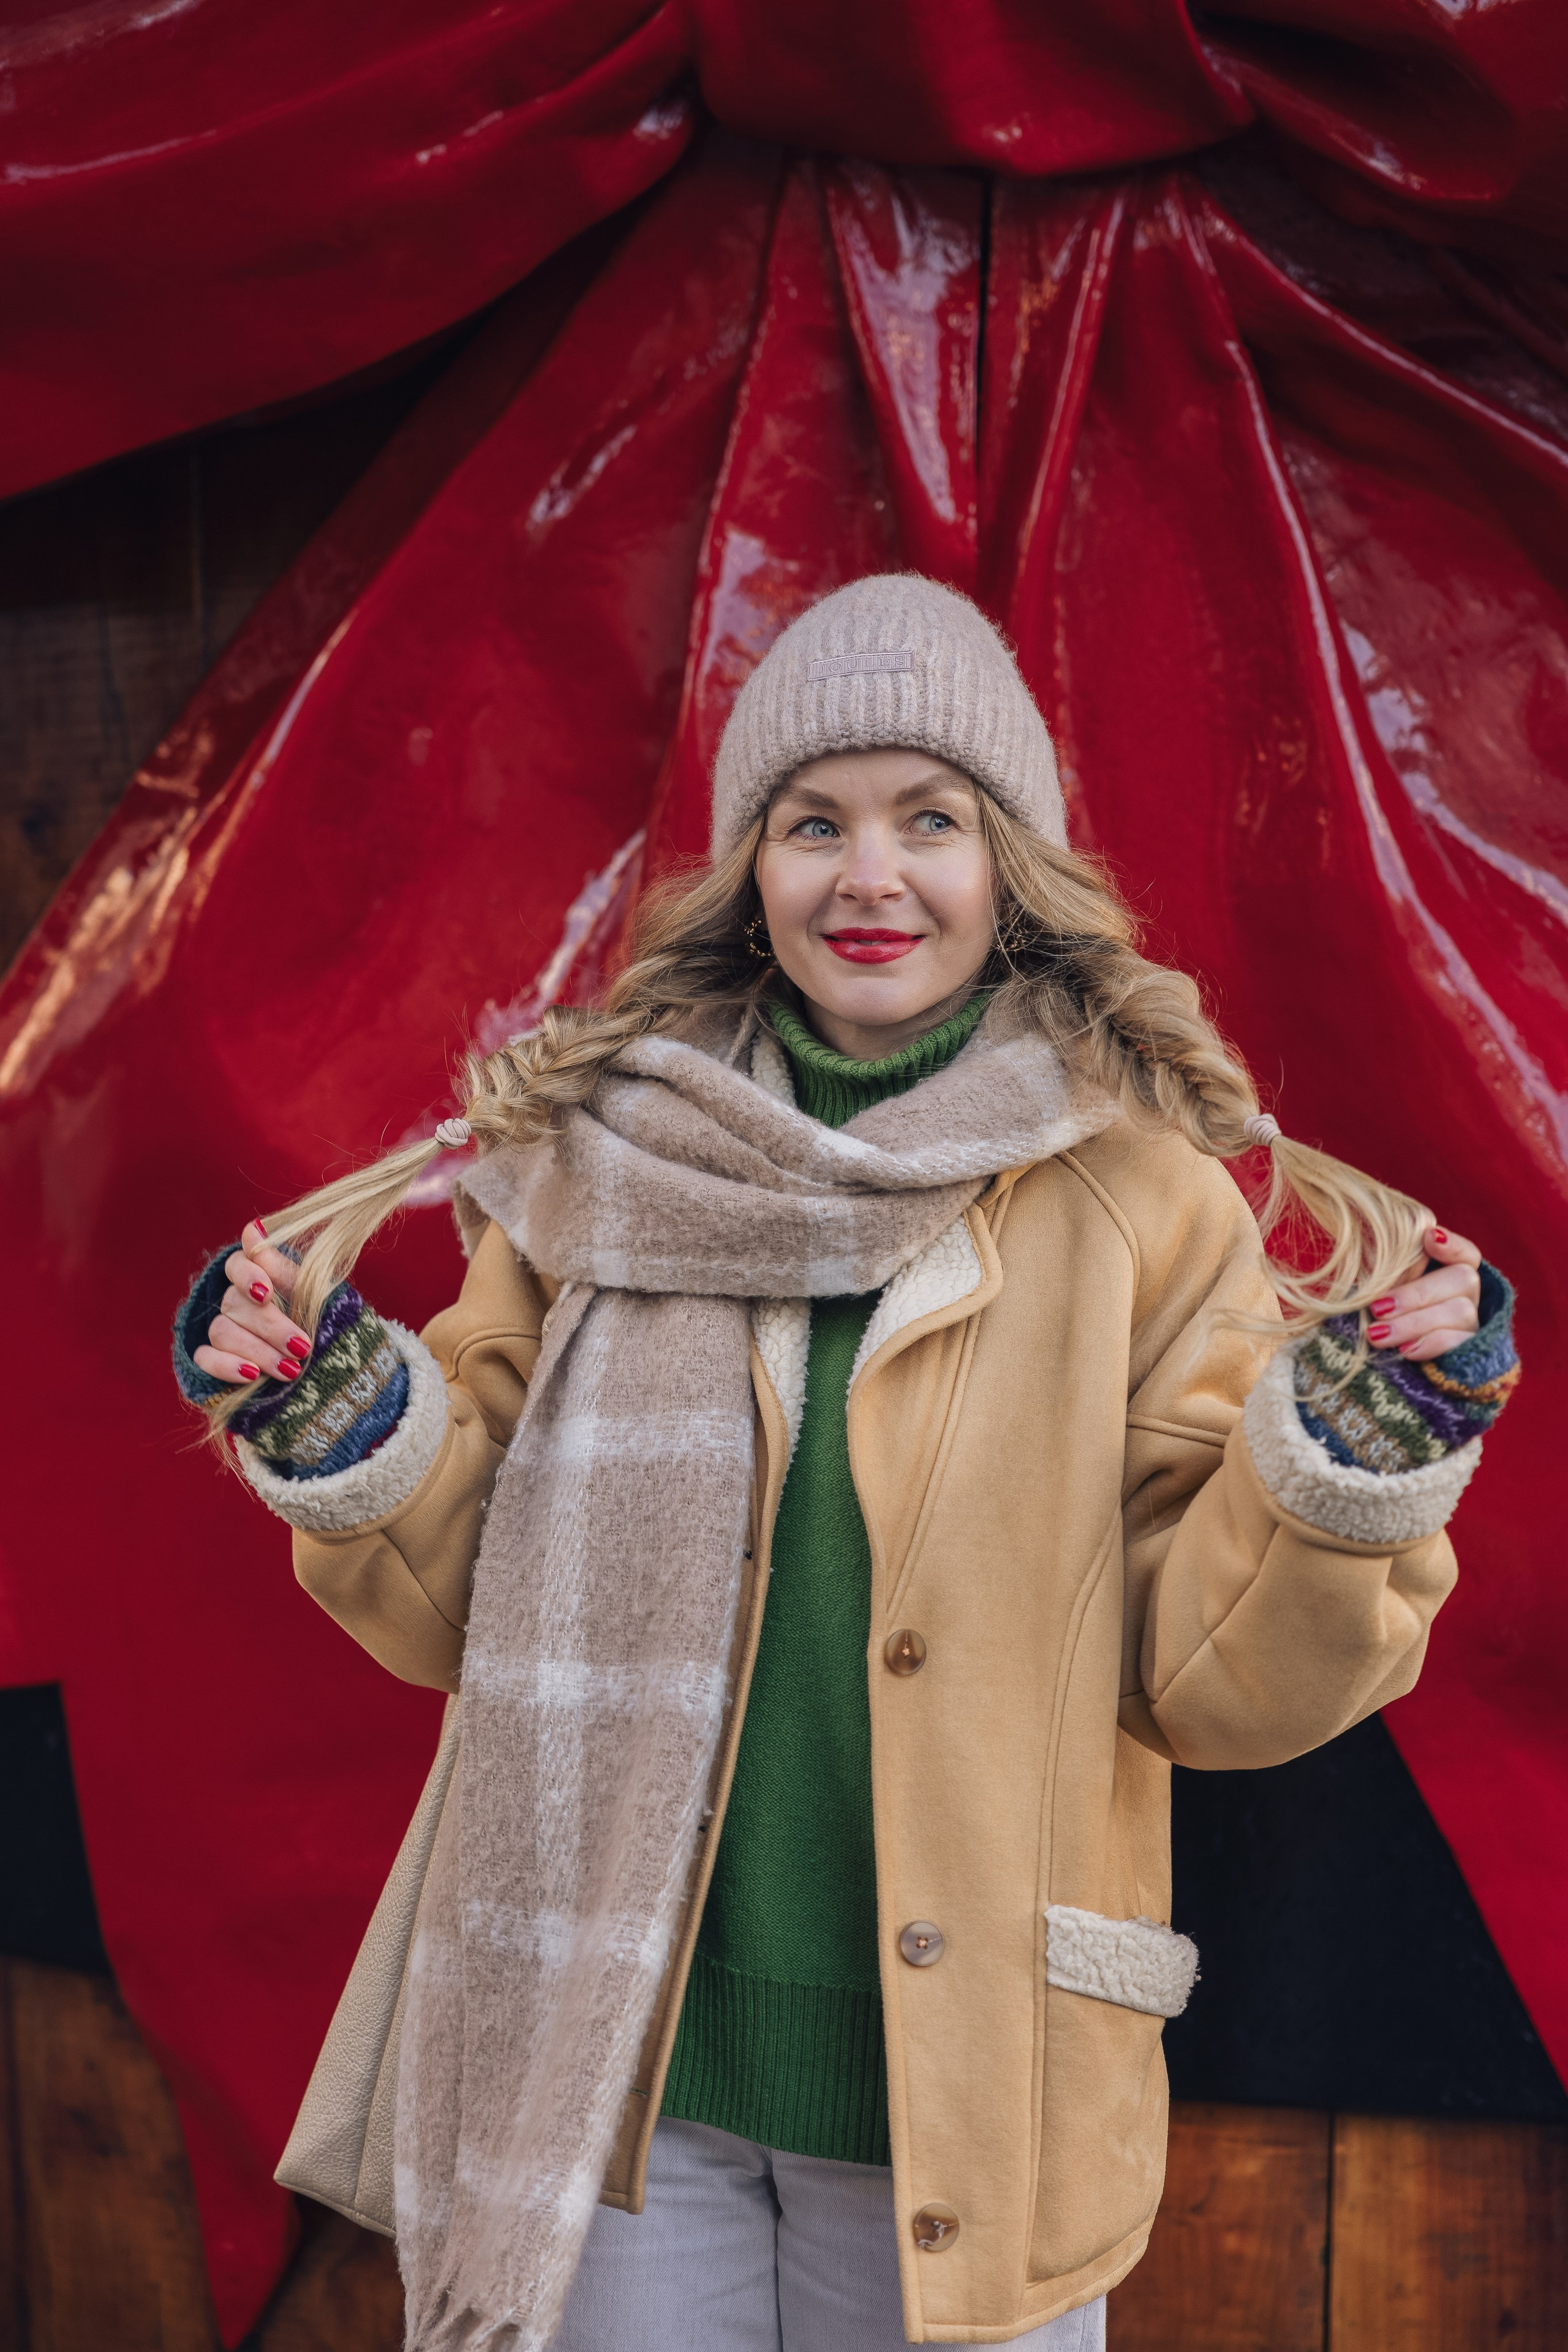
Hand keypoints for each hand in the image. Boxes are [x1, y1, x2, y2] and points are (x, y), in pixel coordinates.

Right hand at [191, 1220, 313, 1385]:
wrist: (334, 1370)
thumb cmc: (327, 1326)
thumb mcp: (319, 1298)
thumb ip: (288, 1270)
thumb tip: (255, 1228)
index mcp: (261, 1277)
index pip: (239, 1264)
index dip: (247, 1275)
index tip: (266, 1292)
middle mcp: (236, 1299)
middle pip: (235, 1303)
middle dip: (270, 1326)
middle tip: (302, 1347)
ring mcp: (221, 1329)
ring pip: (221, 1331)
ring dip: (257, 1350)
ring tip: (291, 1370)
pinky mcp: (212, 1360)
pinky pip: (204, 1358)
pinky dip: (226, 1366)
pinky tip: (252, 1375)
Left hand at [1365, 1226, 1481, 1362]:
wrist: (1391, 1384)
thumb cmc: (1383, 1330)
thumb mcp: (1383, 1301)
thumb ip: (1387, 1279)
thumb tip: (1368, 1259)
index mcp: (1449, 1278)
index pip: (1466, 1254)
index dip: (1453, 1244)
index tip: (1428, 1237)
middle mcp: (1469, 1299)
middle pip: (1463, 1278)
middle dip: (1416, 1293)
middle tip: (1377, 1309)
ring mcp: (1473, 1327)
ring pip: (1460, 1311)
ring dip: (1414, 1322)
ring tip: (1377, 1336)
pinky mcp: (1472, 1355)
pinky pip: (1460, 1343)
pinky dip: (1430, 1344)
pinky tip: (1404, 1351)